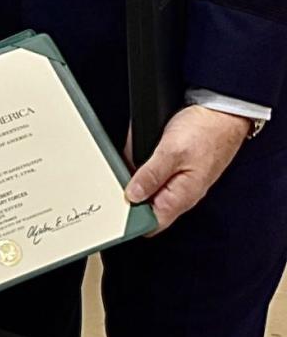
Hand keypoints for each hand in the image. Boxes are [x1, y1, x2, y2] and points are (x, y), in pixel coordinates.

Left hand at [125, 104, 249, 231]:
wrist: (223, 113)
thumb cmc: (206, 132)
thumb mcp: (172, 151)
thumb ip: (151, 175)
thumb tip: (132, 196)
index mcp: (180, 197)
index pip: (152, 223)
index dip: (132, 220)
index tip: (114, 208)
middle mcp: (179, 192)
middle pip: (147, 204)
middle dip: (129, 193)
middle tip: (113, 179)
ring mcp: (178, 178)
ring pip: (149, 185)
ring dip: (134, 174)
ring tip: (122, 162)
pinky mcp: (176, 165)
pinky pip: (154, 170)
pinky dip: (143, 162)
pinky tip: (136, 151)